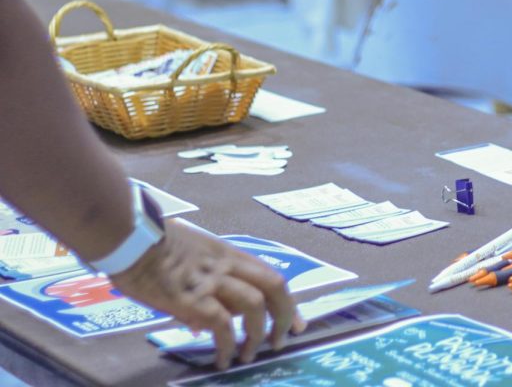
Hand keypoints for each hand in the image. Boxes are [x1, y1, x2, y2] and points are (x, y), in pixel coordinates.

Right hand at [109, 220, 303, 369]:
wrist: (129, 237)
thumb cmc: (152, 244)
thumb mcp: (191, 256)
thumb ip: (206, 281)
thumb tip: (204, 321)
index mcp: (228, 253)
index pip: (270, 275)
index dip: (288, 301)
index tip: (297, 322)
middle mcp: (227, 265)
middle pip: (274, 287)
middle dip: (285, 316)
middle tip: (281, 341)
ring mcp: (211, 281)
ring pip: (253, 306)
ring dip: (256, 335)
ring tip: (248, 355)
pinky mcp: (191, 298)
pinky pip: (221, 324)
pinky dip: (226, 344)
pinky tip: (222, 359)